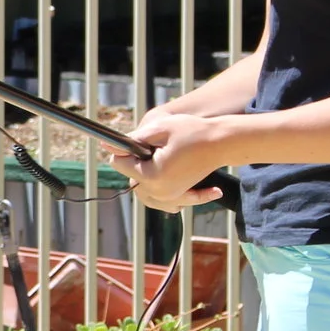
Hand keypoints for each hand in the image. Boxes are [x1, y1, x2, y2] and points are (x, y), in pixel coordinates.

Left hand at [109, 112, 229, 211]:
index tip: (137, 140)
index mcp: (152, 176)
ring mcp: (170, 197)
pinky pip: (163, 201)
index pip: (121, 164)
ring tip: (156, 158)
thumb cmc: (191, 131)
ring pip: (142, 191)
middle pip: (131, 178)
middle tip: (152, 146)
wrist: (221, 141)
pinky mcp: (179, 197)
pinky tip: (160, 179)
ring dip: (143, 176)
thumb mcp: (158, 129)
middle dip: (136, 163)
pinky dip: (161, 192)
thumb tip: (108, 145)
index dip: (125, 149)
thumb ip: (133, 139)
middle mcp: (160, 192)